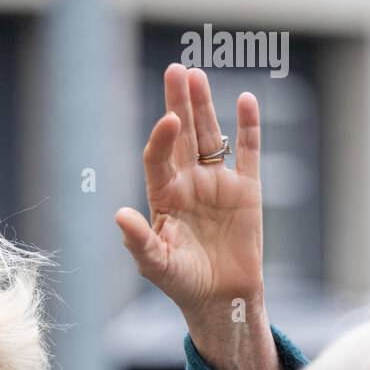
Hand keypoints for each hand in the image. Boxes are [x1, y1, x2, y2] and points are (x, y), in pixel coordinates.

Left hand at [116, 63, 282, 369]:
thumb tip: (119, 215)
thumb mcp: (156, 265)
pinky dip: (249, 127)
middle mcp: (189, 183)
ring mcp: (218, 183)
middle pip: (182, 135)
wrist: (221, 299)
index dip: (161, 137)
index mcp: (164, 197)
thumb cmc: (182, 284)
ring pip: (211, 136)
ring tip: (198, 75)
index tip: (168, 119)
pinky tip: (245, 100)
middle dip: (178, 103)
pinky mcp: (247, 189)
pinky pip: (249, 151)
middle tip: (175, 70)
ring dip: (205, 106)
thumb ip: (139, 241)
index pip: (159, 158)